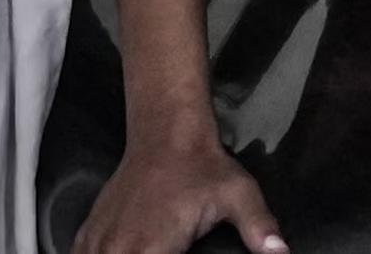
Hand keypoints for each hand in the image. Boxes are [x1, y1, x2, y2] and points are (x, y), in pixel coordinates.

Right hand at [72, 135, 286, 253]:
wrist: (166, 130)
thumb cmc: (202, 167)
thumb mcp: (238, 195)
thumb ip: (259, 227)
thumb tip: (281, 253)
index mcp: (150, 249)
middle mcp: (118, 248)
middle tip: (164, 252)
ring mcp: (98, 240)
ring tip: (143, 253)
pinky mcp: (89, 232)